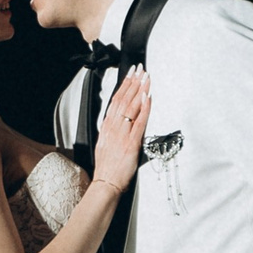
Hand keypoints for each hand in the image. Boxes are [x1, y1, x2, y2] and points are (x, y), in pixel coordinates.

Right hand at [91, 68, 150, 193]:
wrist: (106, 183)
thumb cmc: (107, 167)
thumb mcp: (105, 143)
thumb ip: (112, 130)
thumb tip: (119, 119)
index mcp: (107, 126)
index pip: (116, 100)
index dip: (124, 85)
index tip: (130, 73)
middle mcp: (113, 127)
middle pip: (124, 99)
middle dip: (133, 82)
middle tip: (141, 69)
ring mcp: (122, 134)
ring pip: (131, 107)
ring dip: (140, 90)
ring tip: (146, 78)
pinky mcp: (131, 143)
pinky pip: (139, 122)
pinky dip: (144, 108)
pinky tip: (148, 98)